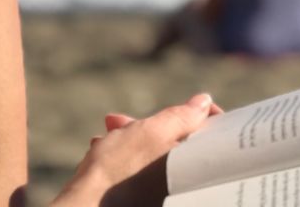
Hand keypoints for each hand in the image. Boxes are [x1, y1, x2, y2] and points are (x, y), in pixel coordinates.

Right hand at [51, 94, 219, 206]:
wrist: (87, 205)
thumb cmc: (119, 170)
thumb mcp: (152, 132)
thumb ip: (182, 116)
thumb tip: (203, 102)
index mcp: (191, 167)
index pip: (212, 137)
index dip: (203, 115)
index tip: (193, 106)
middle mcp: (182, 183)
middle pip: (180, 144)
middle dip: (152, 125)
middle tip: (126, 120)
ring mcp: (163, 192)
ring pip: (157, 154)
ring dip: (134, 136)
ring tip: (111, 129)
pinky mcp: (144, 197)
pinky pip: (144, 171)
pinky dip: (128, 156)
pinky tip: (106, 147)